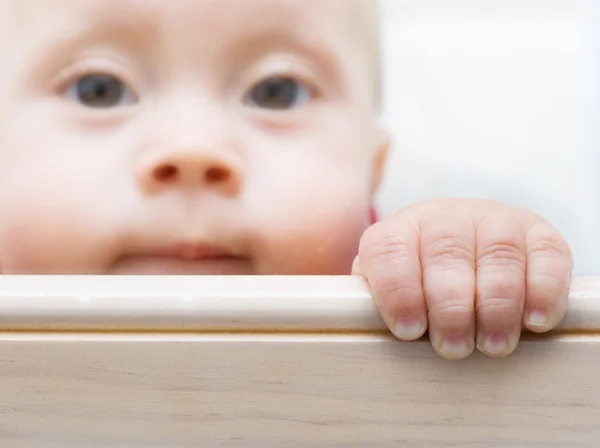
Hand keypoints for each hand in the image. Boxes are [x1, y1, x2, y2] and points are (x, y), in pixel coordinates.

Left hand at [354, 198, 572, 359]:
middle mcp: (444, 217)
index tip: (409, 331)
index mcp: (399, 231)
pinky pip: (547, 254)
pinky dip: (543, 289)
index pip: (389, 251)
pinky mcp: (537, 232)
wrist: (464, 248)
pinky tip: (534, 322)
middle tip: (453, 348)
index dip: (398, 291)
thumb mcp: (388, 291)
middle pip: (446, 253)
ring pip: (497, 254)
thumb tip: (368, 334)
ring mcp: (493, 219)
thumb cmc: (420, 287)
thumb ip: (376, 306)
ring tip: (493, 345)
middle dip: (450, 307)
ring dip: (496, 304)